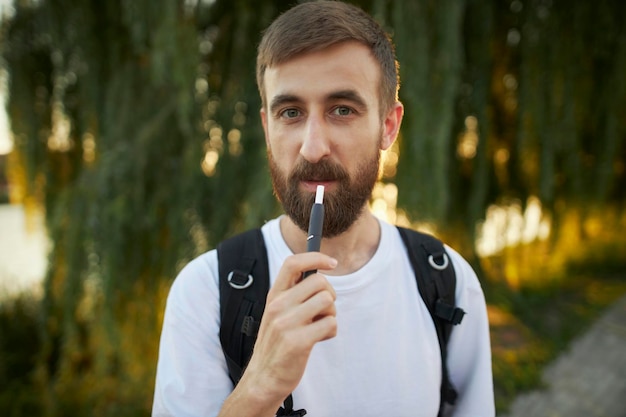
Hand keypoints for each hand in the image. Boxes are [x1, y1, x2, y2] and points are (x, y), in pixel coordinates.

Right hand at [221, 252, 336, 415]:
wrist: (263, 379)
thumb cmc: (277, 344)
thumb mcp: (278, 313)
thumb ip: (293, 295)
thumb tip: (321, 274)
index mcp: (273, 296)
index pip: (293, 263)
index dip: (316, 257)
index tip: (332, 262)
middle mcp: (278, 306)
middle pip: (320, 282)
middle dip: (330, 295)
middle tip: (323, 310)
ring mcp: (286, 323)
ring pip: (328, 301)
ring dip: (331, 314)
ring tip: (319, 326)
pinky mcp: (298, 341)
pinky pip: (331, 323)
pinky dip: (331, 331)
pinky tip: (319, 339)